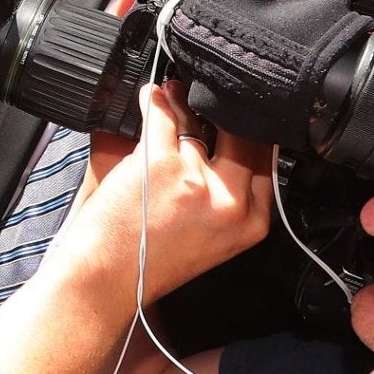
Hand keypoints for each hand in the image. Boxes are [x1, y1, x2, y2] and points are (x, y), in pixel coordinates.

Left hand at [55, 82, 273, 303]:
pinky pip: (162, 115)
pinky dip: (155, 100)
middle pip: (243, 135)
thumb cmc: (151, 260)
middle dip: (227, 109)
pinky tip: (152, 95)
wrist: (107, 280)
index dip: (254, 130)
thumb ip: (230, 194)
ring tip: (175, 93)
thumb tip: (232, 138)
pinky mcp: (160, 164)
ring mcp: (195, 180)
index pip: (267, 159)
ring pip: (198, 121)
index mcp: (251, 222)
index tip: (241, 112)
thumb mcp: (213, 236)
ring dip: (184, 102)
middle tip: (211, 95)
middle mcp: (229, 201)